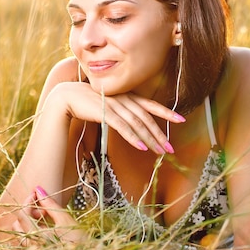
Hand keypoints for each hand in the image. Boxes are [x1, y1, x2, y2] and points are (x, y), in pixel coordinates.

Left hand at [11, 187, 86, 246]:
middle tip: (42, 207)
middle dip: (27, 211)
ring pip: (21, 234)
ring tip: (44, 217)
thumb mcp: (65, 219)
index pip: (22, 214)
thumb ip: (49, 204)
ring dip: (28, 222)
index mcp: (36, 237)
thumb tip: (38, 189)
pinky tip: (45, 227)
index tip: (36, 193)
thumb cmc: (78, 241)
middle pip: (18, 224)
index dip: (28, 201)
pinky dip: (31, 231)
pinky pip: (27, 241)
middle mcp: (31, 247)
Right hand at [46, 81, 185, 154]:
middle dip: (160, 134)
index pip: (150, 105)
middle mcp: (124, 100)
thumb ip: (122, 110)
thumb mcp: (109, 105)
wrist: (67, 97)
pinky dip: (132, 137)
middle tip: (171, 149)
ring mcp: (115, 105)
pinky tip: (141, 147)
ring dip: (150, 138)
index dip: (166, 112)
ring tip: (160, 152)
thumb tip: (134, 122)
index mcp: (126, 97)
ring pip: (137, 124)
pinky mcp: (105, 112)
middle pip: (146, 118)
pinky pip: (122, 126)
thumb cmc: (88, 103)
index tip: (181, 120)